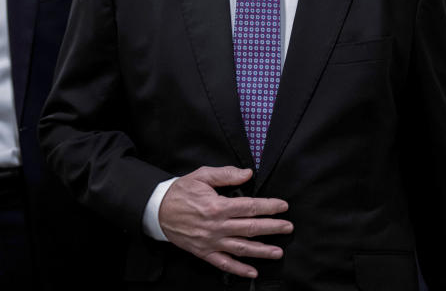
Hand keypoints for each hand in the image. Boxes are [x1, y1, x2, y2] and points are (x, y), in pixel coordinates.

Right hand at [159, 165, 292, 278]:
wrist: (158, 210)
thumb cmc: (181, 191)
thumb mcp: (202, 176)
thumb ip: (226, 175)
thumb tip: (248, 174)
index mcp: (218, 206)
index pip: (250, 207)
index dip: (269, 207)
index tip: (283, 206)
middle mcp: (217, 226)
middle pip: (251, 228)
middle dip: (272, 228)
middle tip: (288, 227)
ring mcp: (211, 242)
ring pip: (241, 248)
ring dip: (261, 251)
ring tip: (278, 252)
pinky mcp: (204, 252)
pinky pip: (224, 264)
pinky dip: (239, 270)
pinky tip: (252, 272)